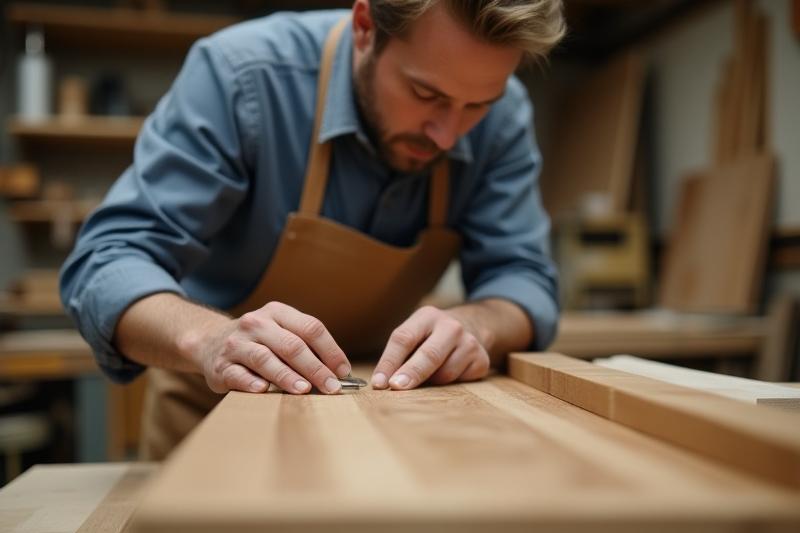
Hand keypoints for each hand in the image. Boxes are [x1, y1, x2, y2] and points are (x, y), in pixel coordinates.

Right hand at [196, 301, 350, 394]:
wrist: (209, 342)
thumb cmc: (258, 341)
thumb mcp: (280, 331)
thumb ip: (305, 346)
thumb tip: (339, 372)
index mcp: (277, 312)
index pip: (310, 328)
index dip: (330, 350)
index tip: (343, 371)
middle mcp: (255, 324)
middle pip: (291, 345)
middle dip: (315, 368)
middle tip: (331, 387)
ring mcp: (236, 344)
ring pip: (265, 359)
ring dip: (287, 376)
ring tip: (304, 389)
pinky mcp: (220, 366)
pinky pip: (238, 375)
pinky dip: (251, 383)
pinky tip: (264, 390)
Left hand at [371, 306, 489, 389]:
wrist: (472, 327)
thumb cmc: (431, 337)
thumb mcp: (415, 334)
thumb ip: (400, 355)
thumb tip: (382, 383)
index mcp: (427, 316)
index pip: (404, 339)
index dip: (389, 362)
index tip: (379, 382)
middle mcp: (450, 326)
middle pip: (428, 354)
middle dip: (411, 373)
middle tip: (396, 387)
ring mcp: (469, 342)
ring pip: (444, 373)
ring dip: (431, 381)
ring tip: (430, 375)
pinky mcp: (481, 360)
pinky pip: (460, 381)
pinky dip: (450, 384)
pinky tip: (449, 372)